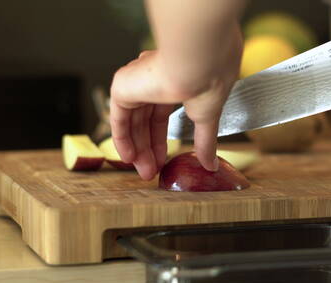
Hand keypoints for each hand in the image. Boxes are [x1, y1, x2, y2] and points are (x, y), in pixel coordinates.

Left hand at [109, 26, 242, 180]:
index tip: (165, 160)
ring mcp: (138, 80)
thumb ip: (205, 141)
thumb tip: (211, 164)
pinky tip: (128, 158)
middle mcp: (153, 77)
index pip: (161, 115)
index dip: (162, 140)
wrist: (200, 61)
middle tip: (153, 172)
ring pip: (133, 121)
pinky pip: (118, 117)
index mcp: (175, 78)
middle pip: (145, 121)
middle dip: (150, 149)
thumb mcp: (208, 116)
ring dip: (138, 149)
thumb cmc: (211, 77)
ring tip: (146, 172)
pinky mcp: (124, 85)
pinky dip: (122, 138)